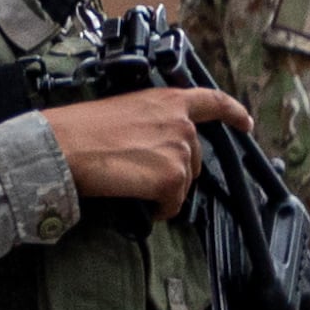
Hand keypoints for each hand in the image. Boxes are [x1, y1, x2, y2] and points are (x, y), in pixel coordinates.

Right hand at [41, 83, 248, 217]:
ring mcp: (179, 151)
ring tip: (134, 188)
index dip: (233, 113)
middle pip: (194, 156)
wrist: (64, 146)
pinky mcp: (172, 178)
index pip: (213, 102)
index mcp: (168, 101)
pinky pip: (174, 203)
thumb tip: (149, 147)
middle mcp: (181, 123)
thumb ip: (149, 123)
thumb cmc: (79, 130)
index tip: (245, 123)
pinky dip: (160, 209)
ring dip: (164, 191)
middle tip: (146, 176)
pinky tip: (140, 203)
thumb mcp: (123, 111)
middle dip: (176, 170)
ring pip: (183, 183)